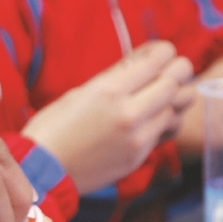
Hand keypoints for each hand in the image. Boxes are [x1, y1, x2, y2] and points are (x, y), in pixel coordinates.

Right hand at [19, 41, 194, 195]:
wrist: (44, 170)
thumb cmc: (54, 126)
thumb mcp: (82, 91)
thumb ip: (117, 77)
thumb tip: (144, 61)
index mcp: (110, 91)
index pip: (158, 61)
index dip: (165, 51)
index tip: (162, 52)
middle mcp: (129, 113)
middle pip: (176, 82)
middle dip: (178, 70)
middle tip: (171, 69)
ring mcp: (138, 138)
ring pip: (178, 108)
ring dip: (175, 97)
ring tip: (163, 95)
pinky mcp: (139, 157)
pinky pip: (166, 132)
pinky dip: (167, 120)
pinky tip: (155, 118)